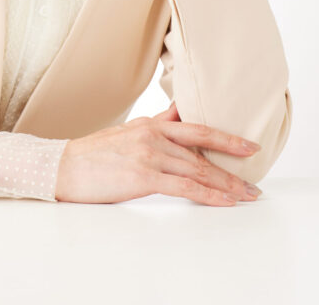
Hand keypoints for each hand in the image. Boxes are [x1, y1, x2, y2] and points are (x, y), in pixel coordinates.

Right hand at [54, 101, 262, 205]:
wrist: (64, 167)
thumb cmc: (94, 154)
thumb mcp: (128, 132)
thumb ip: (157, 125)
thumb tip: (179, 116)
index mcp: (151, 124)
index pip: (197, 127)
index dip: (226, 136)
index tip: (249, 145)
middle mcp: (153, 135)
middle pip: (203, 150)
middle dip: (233, 165)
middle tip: (255, 179)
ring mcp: (149, 155)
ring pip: (198, 169)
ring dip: (227, 184)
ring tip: (246, 194)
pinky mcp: (143, 177)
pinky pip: (184, 187)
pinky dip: (208, 195)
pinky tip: (224, 201)